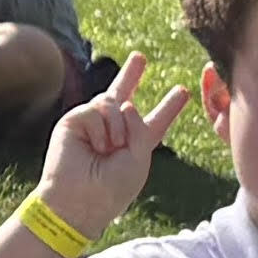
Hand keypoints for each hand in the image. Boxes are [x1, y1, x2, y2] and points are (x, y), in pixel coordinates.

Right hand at [36, 46, 193, 249]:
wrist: (78, 201)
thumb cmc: (110, 189)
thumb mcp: (139, 158)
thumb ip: (140, 126)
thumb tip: (124, 101)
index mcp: (134, 145)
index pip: (156, 121)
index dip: (169, 106)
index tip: (183, 91)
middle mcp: (113, 131)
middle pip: (124, 96)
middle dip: (132, 75)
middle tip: (140, 57)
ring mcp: (93, 125)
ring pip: (114, 101)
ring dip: (118, 127)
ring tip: (109, 150)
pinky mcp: (74, 120)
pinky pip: (96, 109)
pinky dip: (102, 129)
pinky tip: (96, 147)